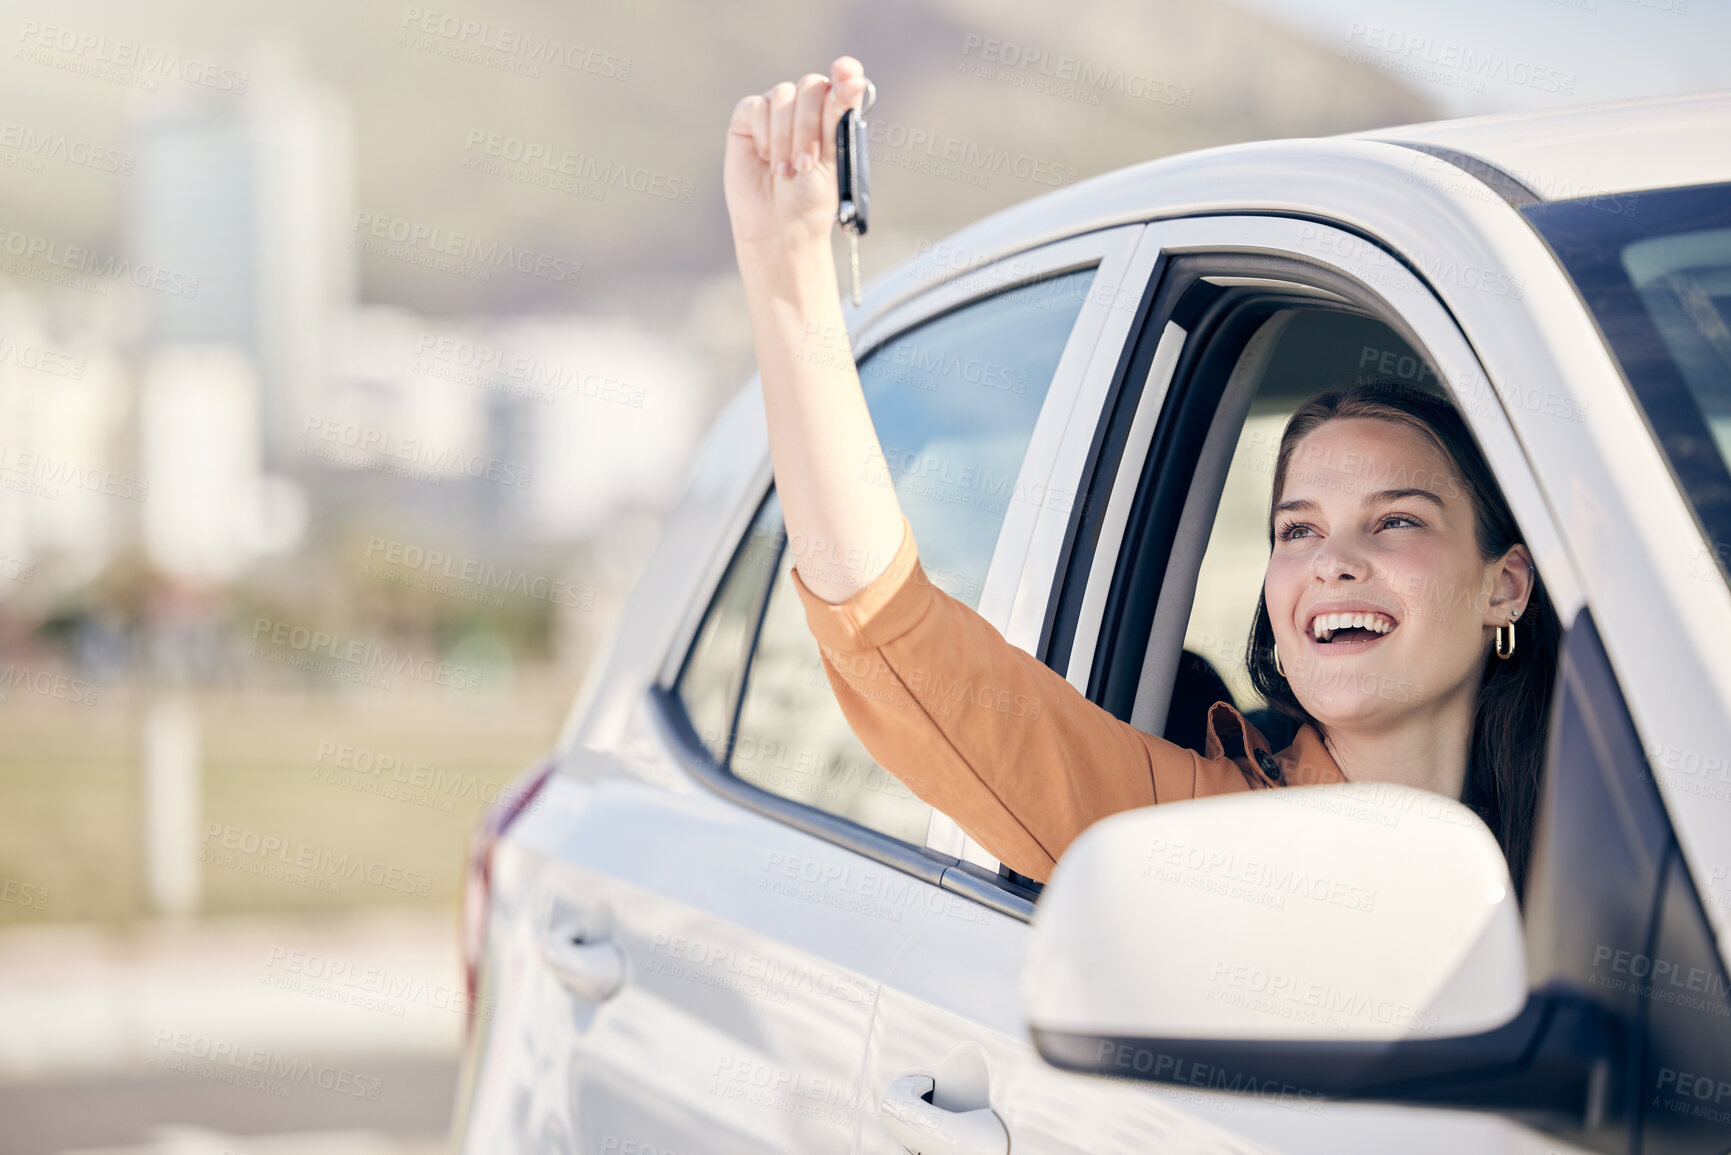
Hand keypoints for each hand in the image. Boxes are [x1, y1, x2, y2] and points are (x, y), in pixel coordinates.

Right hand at [725, 56, 872, 253]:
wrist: (779, 225)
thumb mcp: (833, 157)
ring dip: (785, 137)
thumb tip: (855, 78)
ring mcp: (776, 110)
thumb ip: (840, 115)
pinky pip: (756, 107)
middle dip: (809, 126)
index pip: (843, 81)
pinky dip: (763, 134)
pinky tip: (765, 159)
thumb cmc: (811, 196)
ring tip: (785, 171)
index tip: (846, 73)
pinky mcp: (748, 118)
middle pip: (811, 86)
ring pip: (782, 96)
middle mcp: (806, 106)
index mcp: (834, 114)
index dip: (845, 73)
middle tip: (805, 164)